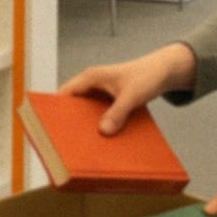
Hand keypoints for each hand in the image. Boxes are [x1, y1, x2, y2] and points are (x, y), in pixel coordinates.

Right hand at [57, 43, 196, 134]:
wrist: (165, 71)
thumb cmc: (147, 76)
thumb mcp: (132, 96)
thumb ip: (117, 113)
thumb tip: (103, 132)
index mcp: (90, 78)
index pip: (64, 94)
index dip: (55, 110)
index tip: (50, 128)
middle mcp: (92, 85)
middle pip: (74, 105)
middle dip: (71, 122)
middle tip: (67, 143)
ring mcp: (101, 93)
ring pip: (87, 112)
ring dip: (87, 126)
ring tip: (83, 146)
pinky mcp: (110, 101)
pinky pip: (100, 115)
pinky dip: (100, 125)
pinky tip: (102, 141)